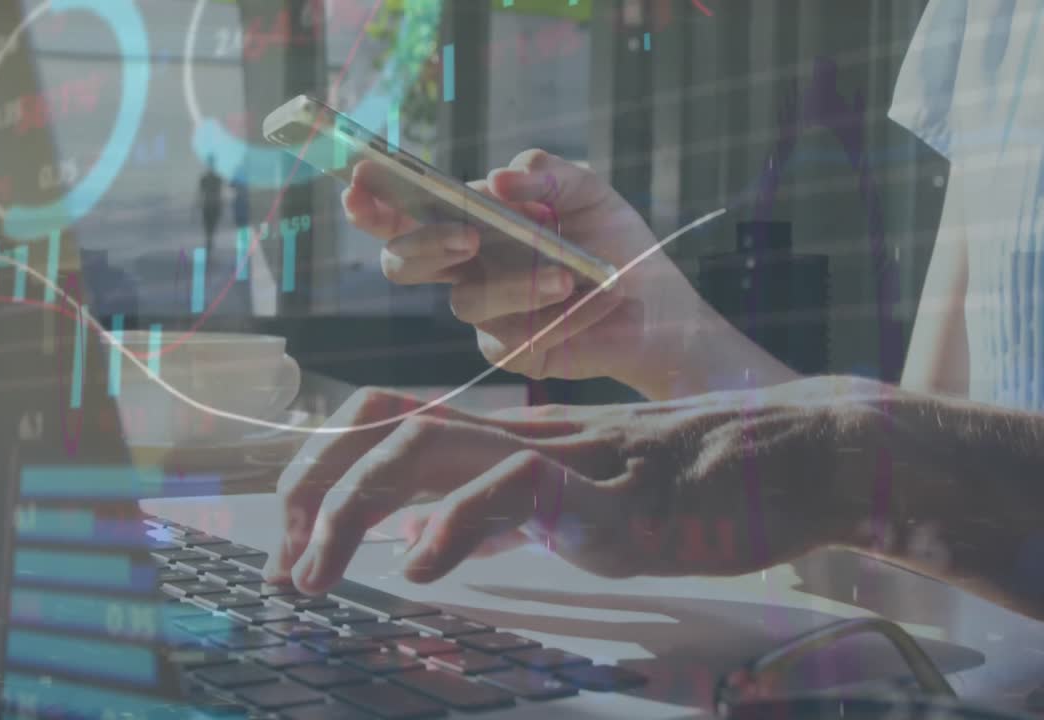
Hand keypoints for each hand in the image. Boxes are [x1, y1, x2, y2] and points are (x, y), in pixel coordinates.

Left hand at [263, 379, 882, 594]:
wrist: (796, 457)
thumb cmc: (695, 483)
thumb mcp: (576, 497)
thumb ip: (502, 509)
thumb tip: (426, 536)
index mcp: (512, 438)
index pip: (389, 420)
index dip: (323, 466)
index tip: (290, 538)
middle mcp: (523, 435)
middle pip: (384, 427)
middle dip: (310, 489)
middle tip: (282, 567)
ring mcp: (563, 456)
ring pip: (428, 445)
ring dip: (353, 508)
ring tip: (319, 576)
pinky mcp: (609, 491)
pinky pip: (515, 489)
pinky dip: (453, 527)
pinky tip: (420, 573)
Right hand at [344, 149, 709, 395]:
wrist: (656, 302)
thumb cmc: (611, 241)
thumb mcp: (587, 191)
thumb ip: (546, 172)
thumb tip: (500, 178)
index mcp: (466, 225)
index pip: (401, 216)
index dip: (371, 203)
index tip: (357, 182)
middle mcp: (462, 271)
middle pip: (403, 264)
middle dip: (425, 245)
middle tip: (469, 236)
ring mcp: (483, 316)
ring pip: (466, 302)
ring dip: (514, 284)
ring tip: (565, 273)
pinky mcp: (512, 352)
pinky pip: (511, 337)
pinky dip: (554, 315)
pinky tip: (588, 301)